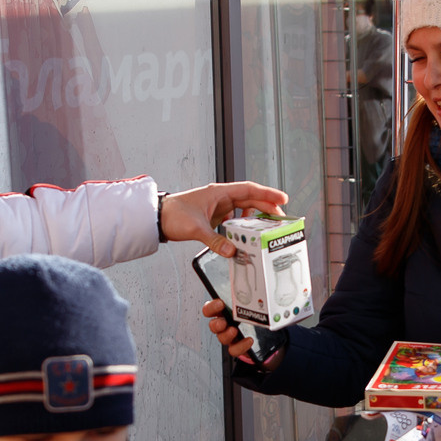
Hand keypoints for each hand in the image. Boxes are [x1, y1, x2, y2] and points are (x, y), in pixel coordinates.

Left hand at [161, 181, 289, 254]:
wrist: (158, 218)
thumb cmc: (173, 214)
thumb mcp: (195, 228)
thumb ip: (215, 241)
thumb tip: (232, 251)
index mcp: (219, 192)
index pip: (249, 189)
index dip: (268, 193)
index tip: (283, 198)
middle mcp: (221, 197)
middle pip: (250, 199)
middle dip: (267, 206)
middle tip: (282, 217)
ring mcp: (218, 206)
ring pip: (244, 208)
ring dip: (257, 216)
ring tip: (268, 226)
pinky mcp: (214, 216)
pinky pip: (235, 218)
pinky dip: (243, 224)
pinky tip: (247, 232)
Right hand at [200, 297, 267, 365]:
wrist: (266, 335)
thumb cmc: (256, 314)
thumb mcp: (253, 302)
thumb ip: (249, 294)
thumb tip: (252, 278)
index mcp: (224, 312)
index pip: (210, 309)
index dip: (211, 307)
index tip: (219, 303)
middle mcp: (225, 324)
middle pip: (213, 325)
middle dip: (216, 323)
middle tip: (223, 322)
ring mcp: (230, 336)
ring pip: (222, 338)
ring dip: (226, 335)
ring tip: (234, 331)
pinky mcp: (238, 346)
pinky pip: (234, 349)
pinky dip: (240, 346)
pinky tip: (249, 340)